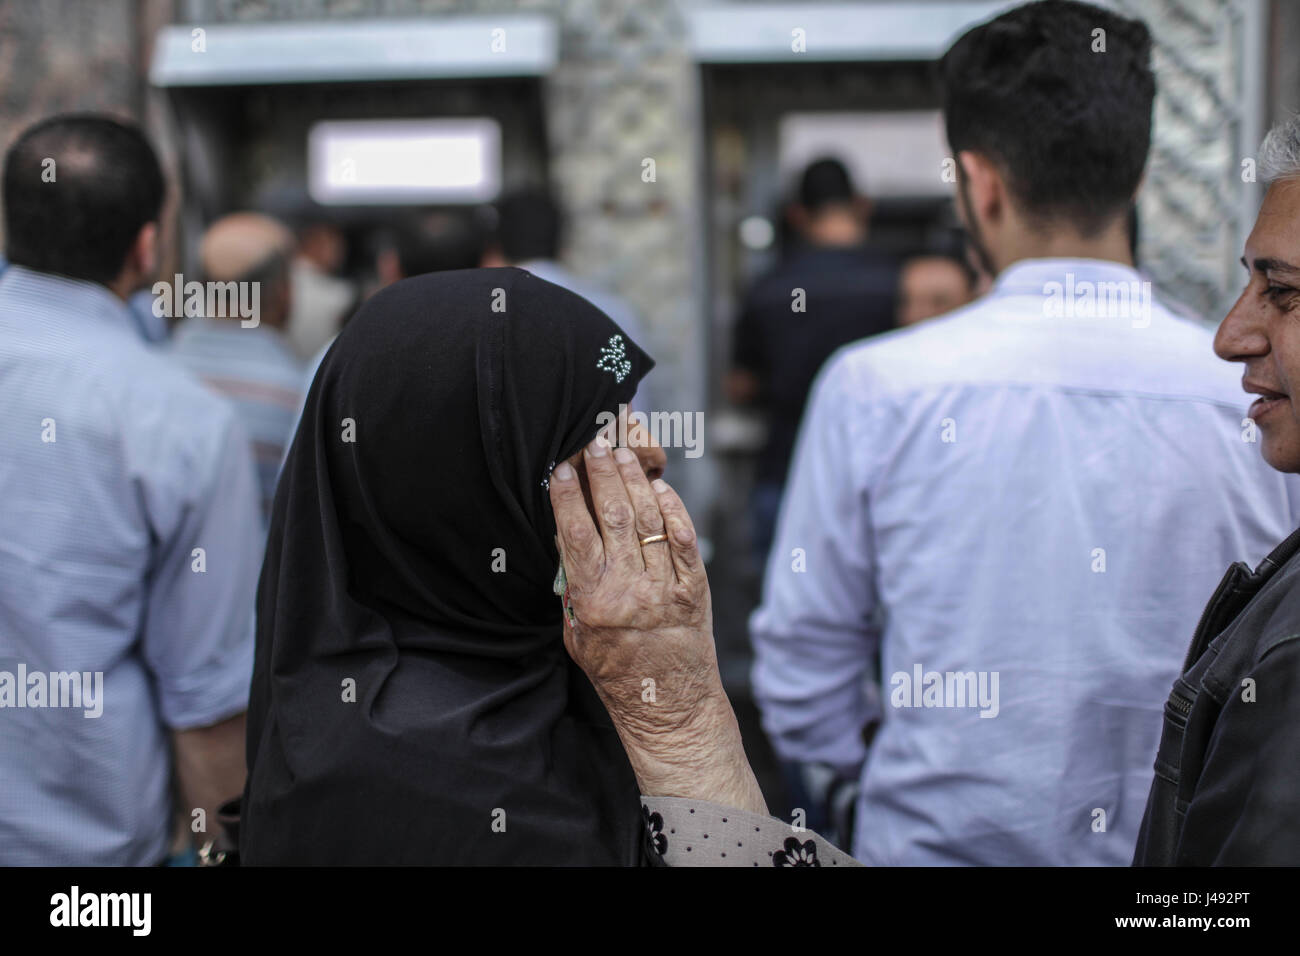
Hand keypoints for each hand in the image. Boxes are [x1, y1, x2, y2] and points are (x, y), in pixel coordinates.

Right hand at [548, 434, 766, 815]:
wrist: (669, 705)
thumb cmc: (615, 672)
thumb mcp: (576, 635)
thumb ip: (572, 587)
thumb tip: (569, 537)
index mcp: (592, 601)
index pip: (575, 533)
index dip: (566, 494)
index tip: (560, 465)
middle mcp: (630, 589)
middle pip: (612, 514)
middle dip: (601, 471)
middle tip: (593, 440)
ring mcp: (665, 586)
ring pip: (647, 518)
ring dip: (633, 479)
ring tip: (621, 452)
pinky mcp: (695, 586)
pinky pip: (683, 537)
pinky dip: (671, 507)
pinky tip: (658, 486)